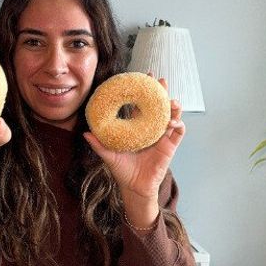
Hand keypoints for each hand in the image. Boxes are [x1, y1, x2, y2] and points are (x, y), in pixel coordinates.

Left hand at [83, 83, 184, 224]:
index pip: (143, 104)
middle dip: (162, 92)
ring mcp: (163, 137)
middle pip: (160, 106)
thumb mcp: (109, 155)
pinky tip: (173, 121)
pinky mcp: (170, 147)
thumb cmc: (122, 171)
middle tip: (160, 81)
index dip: (144, 91)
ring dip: (174, 107)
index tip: (143, 77)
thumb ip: (99, 144)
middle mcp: (152, 129)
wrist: (134, 188)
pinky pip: (179, 132)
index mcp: (139, 127)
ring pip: (172, 116)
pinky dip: (178, 125)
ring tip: (172, 101)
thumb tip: (85, 133)